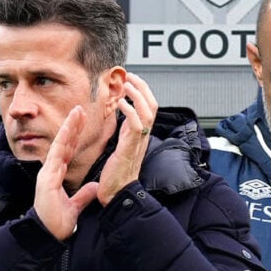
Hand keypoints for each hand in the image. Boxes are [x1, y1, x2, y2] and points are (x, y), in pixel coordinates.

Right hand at [33, 106, 98, 240]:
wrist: (47, 234)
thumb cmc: (56, 223)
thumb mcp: (75, 206)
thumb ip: (84, 195)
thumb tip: (95, 187)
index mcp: (56, 176)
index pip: (67, 151)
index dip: (74, 137)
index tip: (82, 123)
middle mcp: (51, 171)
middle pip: (64, 143)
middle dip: (72, 126)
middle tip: (80, 109)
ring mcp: (47, 173)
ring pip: (60, 145)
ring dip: (68, 127)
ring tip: (77, 112)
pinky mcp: (47, 177)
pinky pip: (56, 155)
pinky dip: (63, 141)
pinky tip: (68, 129)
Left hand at [96, 72, 157, 205]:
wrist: (118, 193)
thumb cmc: (117, 174)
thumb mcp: (123, 146)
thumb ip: (126, 132)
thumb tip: (124, 117)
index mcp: (141, 135)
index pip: (149, 107)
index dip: (143, 91)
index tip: (132, 79)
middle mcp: (143, 136)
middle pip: (152, 105)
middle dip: (143, 88)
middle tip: (130, 76)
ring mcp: (139, 142)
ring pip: (148, 112)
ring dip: (137, 95)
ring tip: (127, 85)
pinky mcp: (131, 148)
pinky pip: (136, 125)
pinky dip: (130, 111)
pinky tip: (121, 103)